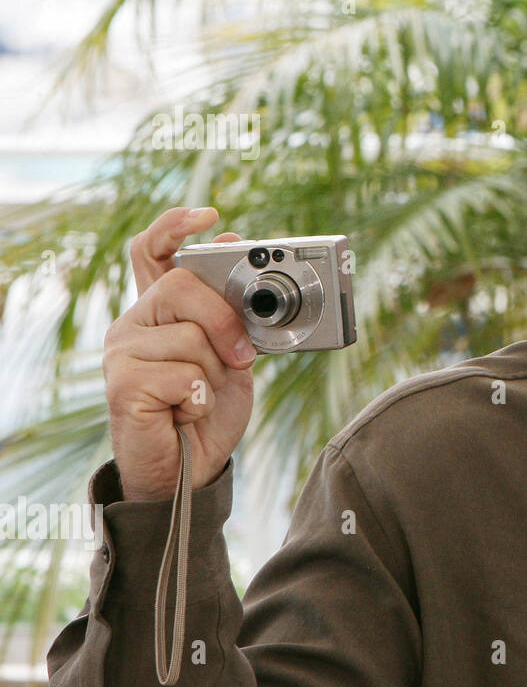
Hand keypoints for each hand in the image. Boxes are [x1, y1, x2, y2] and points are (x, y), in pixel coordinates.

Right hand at [104, 207, 255, 500]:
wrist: (189, 470)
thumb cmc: (208, 411)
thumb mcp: (233, 356)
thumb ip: (234, 314)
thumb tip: (233, 249)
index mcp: (159, 311)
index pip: (151, 250)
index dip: (175, 226)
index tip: (211, 215)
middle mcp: (134, 323)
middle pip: (182, 285)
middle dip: (226, 319)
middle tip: (244, 356)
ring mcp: (122, 352)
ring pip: (191, 336)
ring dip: (217, 372)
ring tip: (202, 395)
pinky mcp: (122, 385)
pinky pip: (184, 374)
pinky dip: (201, 397)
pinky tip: (187, 412)